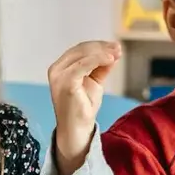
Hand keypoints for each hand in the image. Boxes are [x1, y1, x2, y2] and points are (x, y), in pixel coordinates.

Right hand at [47, 40, 120, 172]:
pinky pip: (83, 65)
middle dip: (102, 47)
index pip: (80, 49)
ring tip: (117, 53)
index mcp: (61, 68)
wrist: (77, 129)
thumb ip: (101, 67)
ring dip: (102, 51)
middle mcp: (57, 69)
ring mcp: (59, 75)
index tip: (115, 46)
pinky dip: (98, 59)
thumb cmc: (83, 108)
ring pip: (83, 54)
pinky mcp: (66, 82)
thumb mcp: (95, 82)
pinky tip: (110, 59)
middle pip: (81, 49)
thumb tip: (113, 53)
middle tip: (118, 48)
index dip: (99, 45)